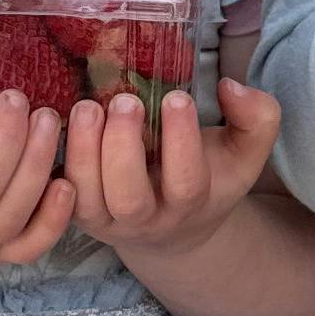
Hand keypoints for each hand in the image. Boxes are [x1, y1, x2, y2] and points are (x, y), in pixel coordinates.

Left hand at [62, 77, 281, 263]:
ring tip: (88, 107)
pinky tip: (58, 122)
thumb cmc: (210, 175)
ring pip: (88, 198)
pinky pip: (59, 195)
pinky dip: (57, 161)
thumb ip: (257, 117)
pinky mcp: (76, 213)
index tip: (176, 97)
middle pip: (130, 198)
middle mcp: (148, 219)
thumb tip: (230, 86)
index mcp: (192, 203)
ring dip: (83, 151)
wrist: (174, 229)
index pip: (187, 182)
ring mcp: (108, 221)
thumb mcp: (244, 151)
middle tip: (125, 101)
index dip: (180, 141)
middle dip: (123, 148)